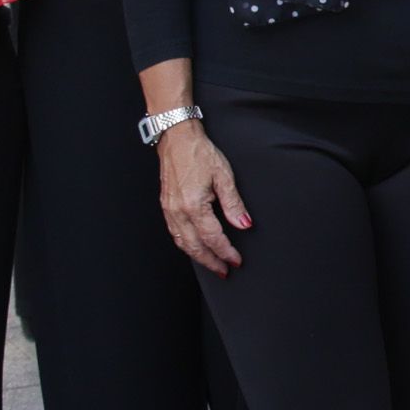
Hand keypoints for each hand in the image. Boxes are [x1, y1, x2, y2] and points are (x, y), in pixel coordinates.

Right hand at [156, 120, 251, 273]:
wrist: (176, 138)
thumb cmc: (199, 152)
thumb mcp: (224, 175)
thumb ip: (234, 204)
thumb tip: (244, 225)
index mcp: (194, 205)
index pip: (213, 237)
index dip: (226, 252)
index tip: (236, 261)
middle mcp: (178, 211)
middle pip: (194, 246)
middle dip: (211, 261)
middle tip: (224, 271)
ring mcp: (169, 209)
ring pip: (182, 242)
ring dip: (197, 256)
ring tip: (212, 263)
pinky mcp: (165, 205)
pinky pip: (174, 232)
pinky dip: (186, 244)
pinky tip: (195, 246)